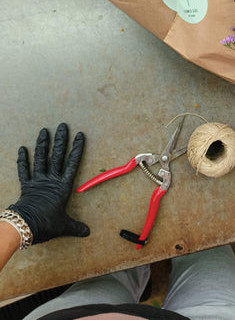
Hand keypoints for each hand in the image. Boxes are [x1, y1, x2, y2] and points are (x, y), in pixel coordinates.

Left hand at [8, 123, 89, 244]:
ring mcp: (37, 181)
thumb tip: (87, 233)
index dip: (76, 149)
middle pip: (57, 156)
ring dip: (42, 144)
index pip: (72, 163)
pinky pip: (23, 170)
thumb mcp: (64, 226)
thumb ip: (76, 227)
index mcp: (62, 186)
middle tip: (63, 126)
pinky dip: (22, 160)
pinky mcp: (25, 185)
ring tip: (44, 131)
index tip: (80, 135)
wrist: (25, 226)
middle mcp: (51, 180)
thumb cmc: (47, 224)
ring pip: (40, 158)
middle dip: (61, 140)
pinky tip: (22, 148)